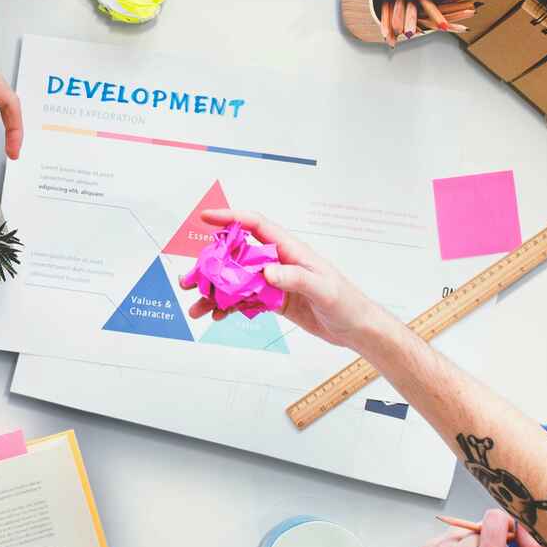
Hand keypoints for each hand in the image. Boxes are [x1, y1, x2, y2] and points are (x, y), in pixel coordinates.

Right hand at [180, 209, 397, 349]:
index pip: (255, 226)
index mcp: (290, 251)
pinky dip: (228, 307)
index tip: (206, 218)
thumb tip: (267, 271)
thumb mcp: (324, 289)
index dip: (230, 218)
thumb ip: (295, 277)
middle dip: (210, 266)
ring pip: (236, 281)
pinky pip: (244, 300)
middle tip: (189, 279)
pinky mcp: (273, 300)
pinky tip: (216, 315)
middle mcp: (278, 262)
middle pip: (236, 257)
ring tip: (197, 304)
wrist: (357, 328)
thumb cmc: (347, 303)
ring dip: (214, 291)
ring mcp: (274, 282)